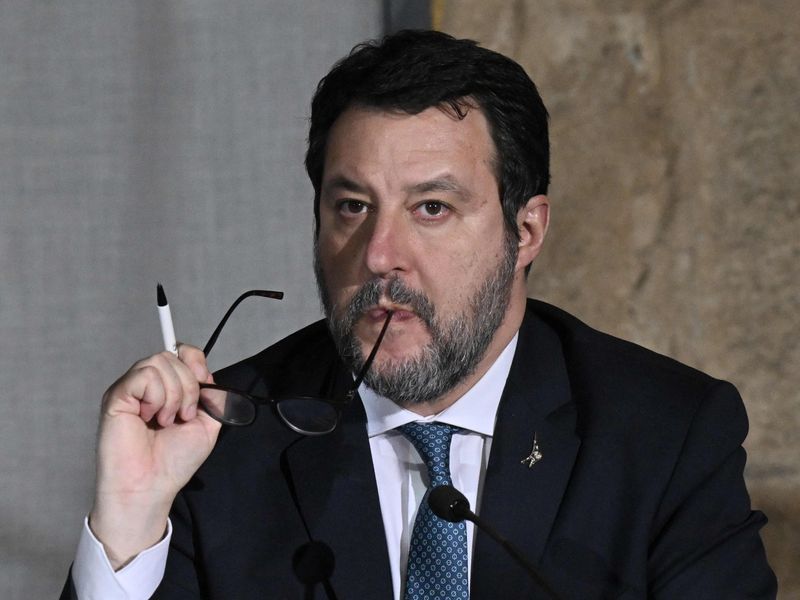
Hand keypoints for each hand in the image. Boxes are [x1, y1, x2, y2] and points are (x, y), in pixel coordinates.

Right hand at [89, 344, 221, 567]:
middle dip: (188, 387)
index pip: (182, 351)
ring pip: (159, 362)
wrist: (152, 485)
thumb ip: (212, 395)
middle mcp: (149, 384)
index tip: (202, 388)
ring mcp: (131, 388)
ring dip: (173, 395)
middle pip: (173, 356)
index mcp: (169, 387)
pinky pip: (144, 376)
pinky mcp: (117, 396)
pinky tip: (150, 418)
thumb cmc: (174, 461)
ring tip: (165, 421)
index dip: (195, 362)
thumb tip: (206, 372)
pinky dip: (156, 398)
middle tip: (181, 417)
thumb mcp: (208, 423)